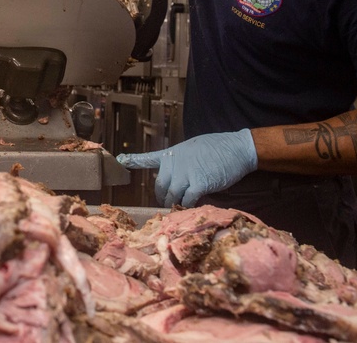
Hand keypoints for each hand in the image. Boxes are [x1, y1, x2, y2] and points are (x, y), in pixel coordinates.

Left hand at [116, 129, 257, 207]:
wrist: (236, 148)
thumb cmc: (217, 148)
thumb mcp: (192, 149)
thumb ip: (181, 162)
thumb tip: (177, 176)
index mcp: (172, 154)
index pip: (148, 158)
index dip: (134, 160)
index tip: (120, 160)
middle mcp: (175, 163)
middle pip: (160, 187)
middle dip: (163, 198)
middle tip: (167, 204)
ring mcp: (186, 173)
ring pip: (172, 196)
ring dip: (175, 204)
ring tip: (179, 208)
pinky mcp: (198, 184)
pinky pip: (188, 200)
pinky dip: (189, 205)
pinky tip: (193, 206)